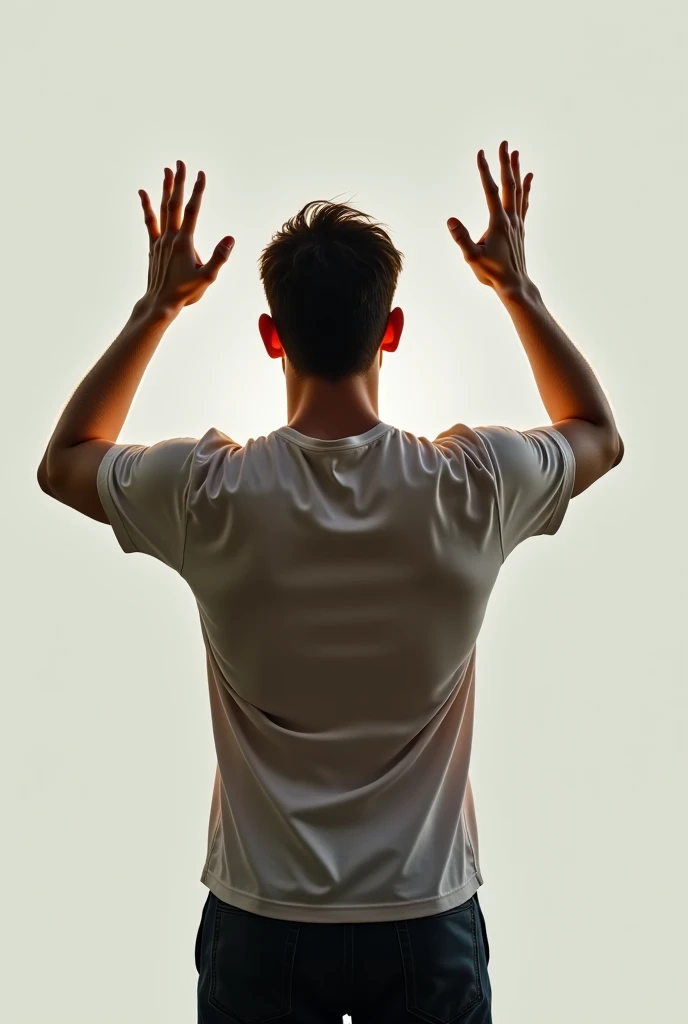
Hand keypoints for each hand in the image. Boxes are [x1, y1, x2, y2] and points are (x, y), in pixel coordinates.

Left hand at [138, 160, 233, 311]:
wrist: (160, 303)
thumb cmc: (185, 293)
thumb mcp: (207, 278)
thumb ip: (219, 257)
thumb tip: (230, 238)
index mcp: (184, 242)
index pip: (193, 211)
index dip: (197, 191)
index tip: (201, 174)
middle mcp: (170, 237)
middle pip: (175, 204)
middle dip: (179, 182)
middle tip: (180, 163)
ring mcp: (160, 240)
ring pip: (163, 209)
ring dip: (165, 189)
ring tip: (167, 171)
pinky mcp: (154, 246)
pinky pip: (150, 221)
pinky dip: (147, 206)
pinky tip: (143, 194)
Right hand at [447, 141, 532, 294]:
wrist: (514, 284)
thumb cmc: (492, 273)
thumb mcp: (472, 257)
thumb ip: (462, 238)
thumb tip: (451, 220)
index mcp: (498, 222)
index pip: (491, 190)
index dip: (485, 171)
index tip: (481, 153)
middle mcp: (510, 218)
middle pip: (509, 184)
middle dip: (506, 162)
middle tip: (504, 143)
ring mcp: (517, 222)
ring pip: (518, 190)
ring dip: (517, 170)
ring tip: (516, 153)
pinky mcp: (520, 228)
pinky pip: (524, 202)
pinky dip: (526, 187)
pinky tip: (528, 178)